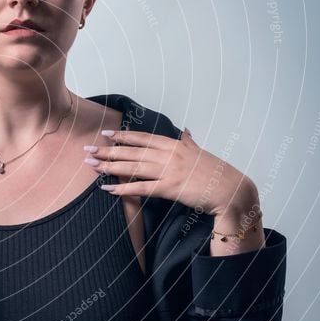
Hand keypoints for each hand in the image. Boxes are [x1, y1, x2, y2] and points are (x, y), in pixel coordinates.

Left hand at [83, 128, 254, 216]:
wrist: (231, 189)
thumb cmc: (216, 172)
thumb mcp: (200, 152)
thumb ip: (189, 141)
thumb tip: (186, 131)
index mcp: (174, 145)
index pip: (143, 138)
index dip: (123, 136)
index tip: (106, 134)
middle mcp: (169, 155)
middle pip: (132, 152)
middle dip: (108, 150)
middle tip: (88, 150)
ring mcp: (169, 171)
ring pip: (132, 168)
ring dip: (109, 167)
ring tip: (92, 166)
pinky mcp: (170, 188)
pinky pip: (141, 188)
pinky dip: (123, 189)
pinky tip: (108, 189)